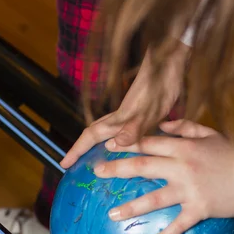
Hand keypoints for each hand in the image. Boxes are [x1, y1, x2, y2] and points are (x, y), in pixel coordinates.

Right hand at [59, 45, 188, 169]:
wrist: (170, 67)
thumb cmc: (159, 88)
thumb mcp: (148, 111)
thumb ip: (133, 128)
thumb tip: (113, 144)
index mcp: (118, 119)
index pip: (90, 136)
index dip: (76, 150)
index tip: (64, 163)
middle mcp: (120, 118)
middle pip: (94, 135)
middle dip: (82, 150)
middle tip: (74, 166)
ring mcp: (130, 116)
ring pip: (108, 134)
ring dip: (98, 147)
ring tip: (96, 163)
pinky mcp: (141, 115)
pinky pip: (123, 134)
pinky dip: (119, 144)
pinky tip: (127, 152)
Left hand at [93, 119, 233, 233]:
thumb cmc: (232, 154)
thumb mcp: (209, 134)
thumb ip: (184, 128)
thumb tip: (163, 126)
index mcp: (183, 148)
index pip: (148, 142)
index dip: (126, 143)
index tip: (107, 145)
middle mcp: (182, 167)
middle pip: (143, 167)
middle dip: (117, 169)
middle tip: (97, 172)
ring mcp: (189, 190)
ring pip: (154, 198)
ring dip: (131, 207)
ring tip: (112, 214)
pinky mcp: (199, 209)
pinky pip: (178, 225)